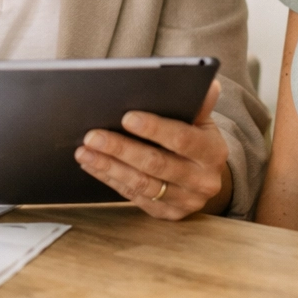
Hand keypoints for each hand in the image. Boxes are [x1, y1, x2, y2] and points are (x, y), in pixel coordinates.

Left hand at [75, 80, 231, 219]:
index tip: (126, 117)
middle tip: (92, 135)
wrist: (205, 178)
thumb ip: (199, 104)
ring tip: (84, 151)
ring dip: (109, 166)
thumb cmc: (197, 140)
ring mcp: (185, 201)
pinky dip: (110, 179)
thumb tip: (208, 83)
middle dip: (121, 148)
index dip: (155, 128)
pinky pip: (134, 196)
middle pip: (156, 164)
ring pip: (141, 184)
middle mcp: (203, 181)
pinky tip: (92, 165)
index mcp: (213, 152)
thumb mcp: (202, 121)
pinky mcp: (167, 214)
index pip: (182, 138)